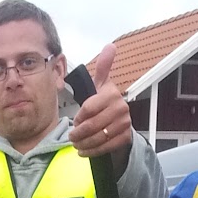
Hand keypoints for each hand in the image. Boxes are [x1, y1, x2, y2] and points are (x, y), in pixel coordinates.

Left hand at [68, 43, 132, 158]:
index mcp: (112, 93)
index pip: (88, 108)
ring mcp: (125, 123)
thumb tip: (111, 46)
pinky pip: (105, 147)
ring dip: (83, 143)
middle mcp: (121, 107)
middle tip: (72, 136)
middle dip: (78, 133)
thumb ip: (104, 67)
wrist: (119, 124)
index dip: (79, 117)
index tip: (74, 121)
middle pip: (92, 125)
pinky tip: (84, 151)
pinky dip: (92, 151)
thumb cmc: (104, 104)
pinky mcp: (126, 137)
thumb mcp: (101, 85)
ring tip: (76, 144)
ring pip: (98, 137)